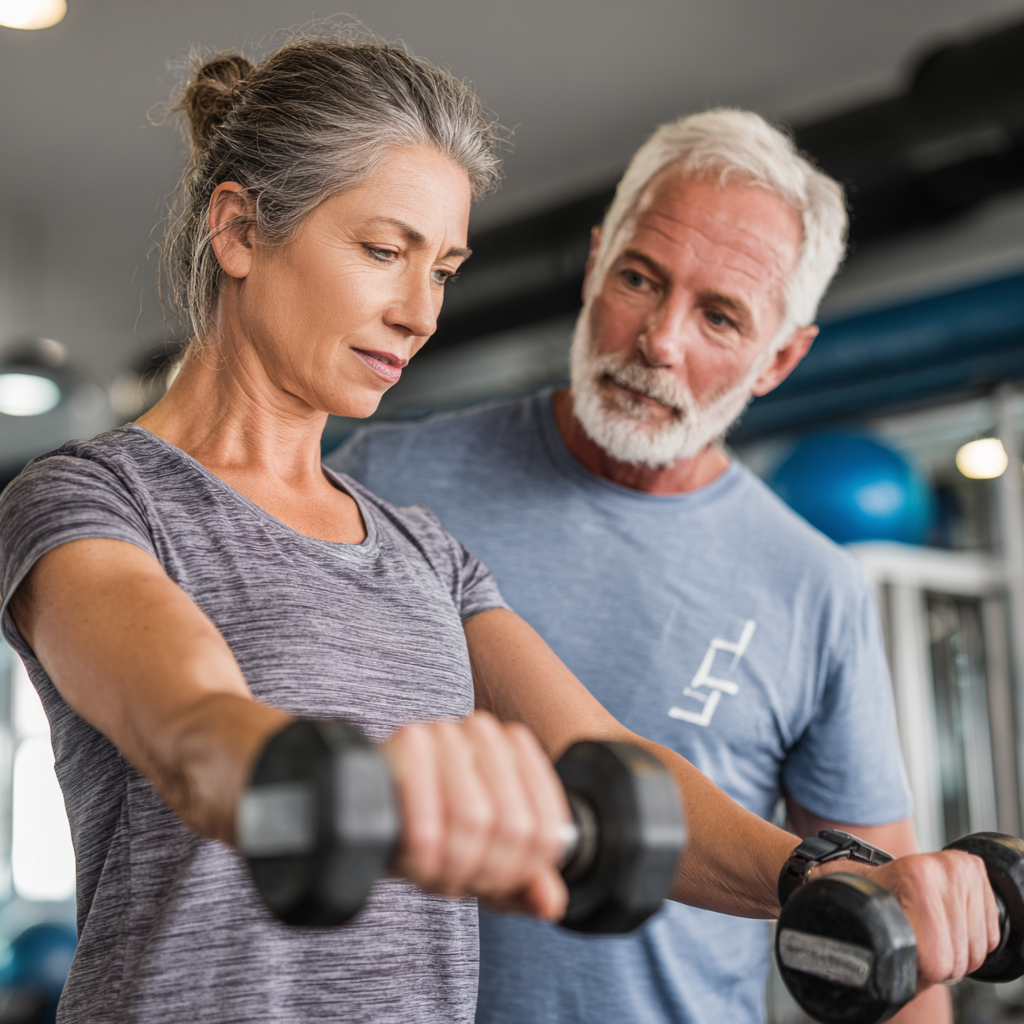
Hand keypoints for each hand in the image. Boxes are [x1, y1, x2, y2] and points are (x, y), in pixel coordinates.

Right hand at [381, 710, 569, 919]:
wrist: (367, 797)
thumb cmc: (434, 824)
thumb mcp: (484, 857)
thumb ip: (524, 881)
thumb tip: (550, 903)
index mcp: (517, 751)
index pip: (546, 830)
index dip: (522, 872)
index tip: (493, 884)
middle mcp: (485, 731)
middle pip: (513, 827)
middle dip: (485, 871)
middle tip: (457, 881)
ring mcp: (447, 732)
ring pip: (474, 820)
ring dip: (452, 866)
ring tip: (435, 871)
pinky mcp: (410, 742)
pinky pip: (428, 825)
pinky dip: (424, 861)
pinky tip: (416, 864)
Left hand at [867, 851, 1001, 988]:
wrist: (881, 874)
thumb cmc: (878, 904)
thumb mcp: (879, 928)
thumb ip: (898, 954)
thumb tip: (909, 978)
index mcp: (915, 877)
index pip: (938, 959)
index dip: (922, 967)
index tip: (908, 953)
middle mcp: (943, 867)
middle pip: (960, 957)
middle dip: (941, 962)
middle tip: (920, 943)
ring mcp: (963, 867)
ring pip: (978, 951)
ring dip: (957, 953)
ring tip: (933, 935)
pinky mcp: (976, 870)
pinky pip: (991, 936)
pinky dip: (972, 942)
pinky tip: (949, 926)